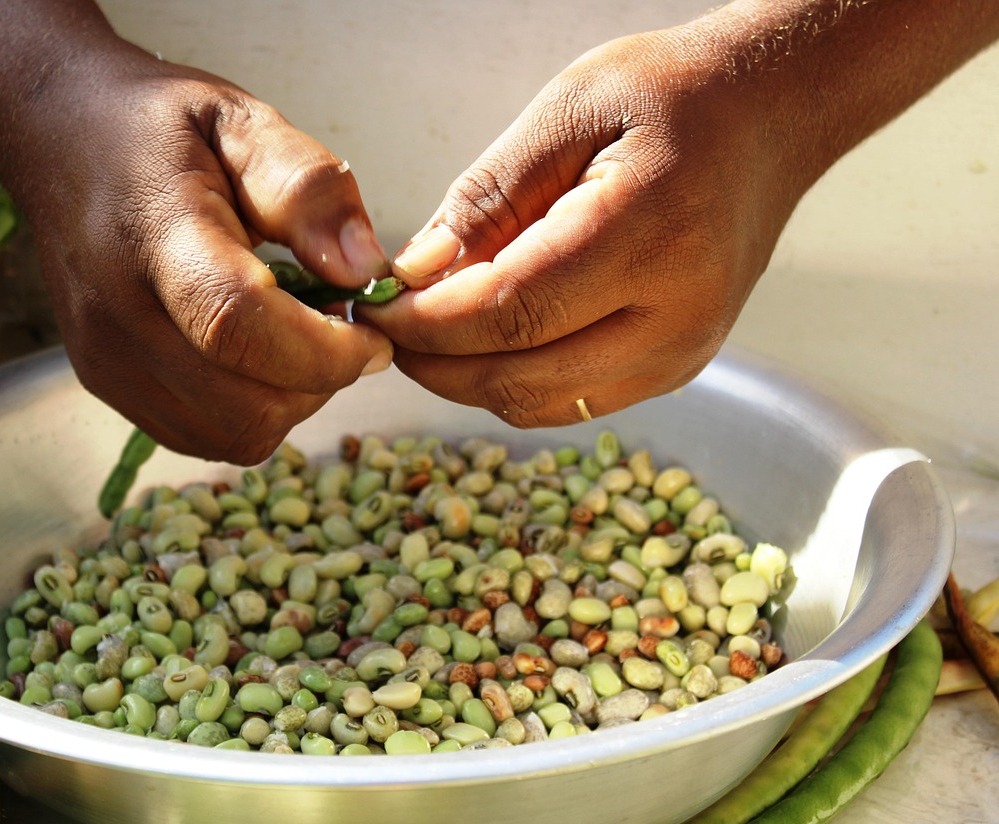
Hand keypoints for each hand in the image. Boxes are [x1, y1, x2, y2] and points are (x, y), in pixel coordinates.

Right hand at [10, 50, 391, 462]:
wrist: (58, 139)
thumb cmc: (158, 128)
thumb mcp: (243, 123)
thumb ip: (309, 189)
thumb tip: (363, 271)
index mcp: (155, 232)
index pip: (238, 325)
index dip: (323, 350)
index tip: (370, 333)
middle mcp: (118, 312)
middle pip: (244, 404)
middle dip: (318, 381)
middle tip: (338, 328)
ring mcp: (105, 359)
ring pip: (232, 434)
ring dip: (288, 402)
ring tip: (294, 338)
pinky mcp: (105, 385)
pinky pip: (205, 437)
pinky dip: (250, 412)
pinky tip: (254, 357)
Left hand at [358, 21, 815, 426]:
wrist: (771, 118)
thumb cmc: (671, 98)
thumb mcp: (566, 113)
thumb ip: (486, 200)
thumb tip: (414, 275)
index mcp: (650, 232)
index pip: (511, 312)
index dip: (427, 323)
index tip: (372, 305)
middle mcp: (679, 312)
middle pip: (520, 377)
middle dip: (434, 362)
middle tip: (384, 325)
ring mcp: (684, 353)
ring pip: (539, 405)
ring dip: (467, 380)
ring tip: (429, 330)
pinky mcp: (677, 368)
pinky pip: (570, 402)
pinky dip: (512, 380)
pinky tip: (485, 338)